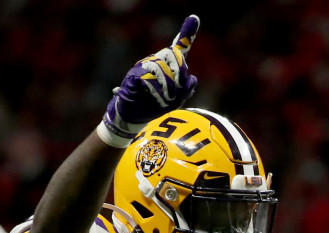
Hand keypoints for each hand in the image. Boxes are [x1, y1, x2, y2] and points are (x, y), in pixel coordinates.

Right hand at [97, 15, 199, 146]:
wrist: (135, 118)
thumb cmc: (154, 108)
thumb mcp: (175, 100)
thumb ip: (185, 88)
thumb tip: (193, 78)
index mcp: (167, 67)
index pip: (178, 48)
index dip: (187, 33)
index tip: (194, 18)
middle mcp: (155, 63)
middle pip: (172, 55)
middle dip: (179, 74)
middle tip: (177, 92)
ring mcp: (144, 67)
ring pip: (162, 67)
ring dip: (169, 86)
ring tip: (167, 100)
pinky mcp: (134, 75)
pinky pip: (150, 76)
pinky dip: (157, 90)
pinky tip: (158, 99)